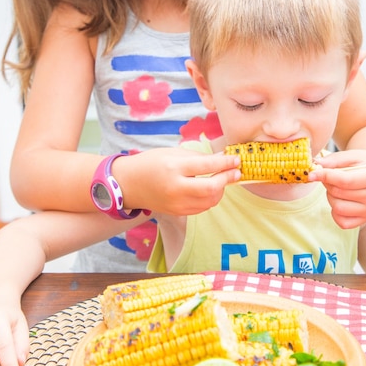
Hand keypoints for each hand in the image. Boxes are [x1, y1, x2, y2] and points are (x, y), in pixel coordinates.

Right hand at [116, 146, 241, 215]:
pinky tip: (210, 189)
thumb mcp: (173, 153)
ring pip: (210, 200)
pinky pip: (202, 207)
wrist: (129, 184)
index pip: (206, 166)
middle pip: (211, 188)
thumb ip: (198, 157)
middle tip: (236, 171)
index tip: (236, 159)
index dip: (225, 162)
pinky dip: (211, 198)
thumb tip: (222, 158)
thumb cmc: (151, 163)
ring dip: (221, 189)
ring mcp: (177, 204)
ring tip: (222, 178)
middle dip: (227, 179)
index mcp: (174, 168)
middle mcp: (176, 188)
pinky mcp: (178, 212)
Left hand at [309, 149, 365, 228]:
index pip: (344, 181)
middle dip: (328, 183)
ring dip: (331, 197)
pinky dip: (335, 212)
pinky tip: (340, 200)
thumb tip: (316, 165)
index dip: (325, 177)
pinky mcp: (364, 220)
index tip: (311, 174)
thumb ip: (334, 160)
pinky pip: (342, 222)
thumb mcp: (353, 156)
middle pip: (338, 193)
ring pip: (338, 208)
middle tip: (331, 176)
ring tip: (337, 188)